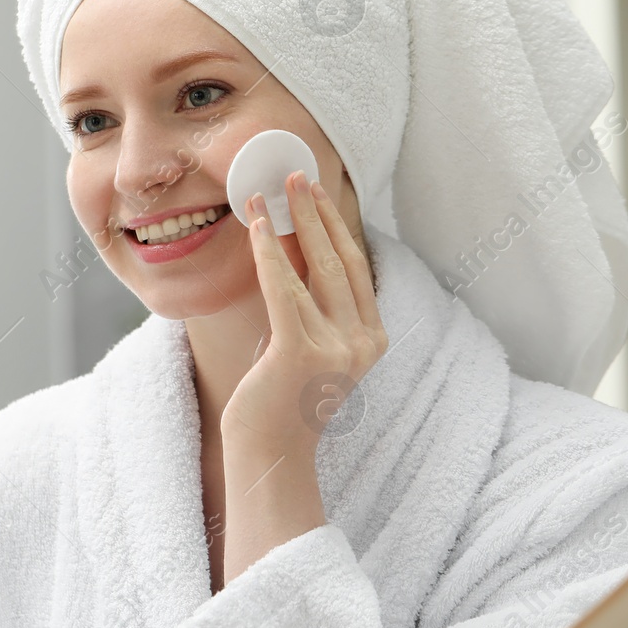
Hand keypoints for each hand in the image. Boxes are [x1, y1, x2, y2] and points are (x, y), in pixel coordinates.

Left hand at [221, 171, 387, 458]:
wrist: (271, 451)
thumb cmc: (281, 396)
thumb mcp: (309, 343)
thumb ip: (314, 304)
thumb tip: (296, 245)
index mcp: (371, 338)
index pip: (356, 267)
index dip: (337, 225)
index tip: (318, 192)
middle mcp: (362, 342)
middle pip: (341, 260)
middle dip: (318, 213)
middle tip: (297, 176)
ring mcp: (336, 349)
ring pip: (314, 268)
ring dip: (291, 223)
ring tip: (272, 191)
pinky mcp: (301, 353)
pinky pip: (283, 288)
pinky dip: (269, 250)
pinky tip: (256, 224)